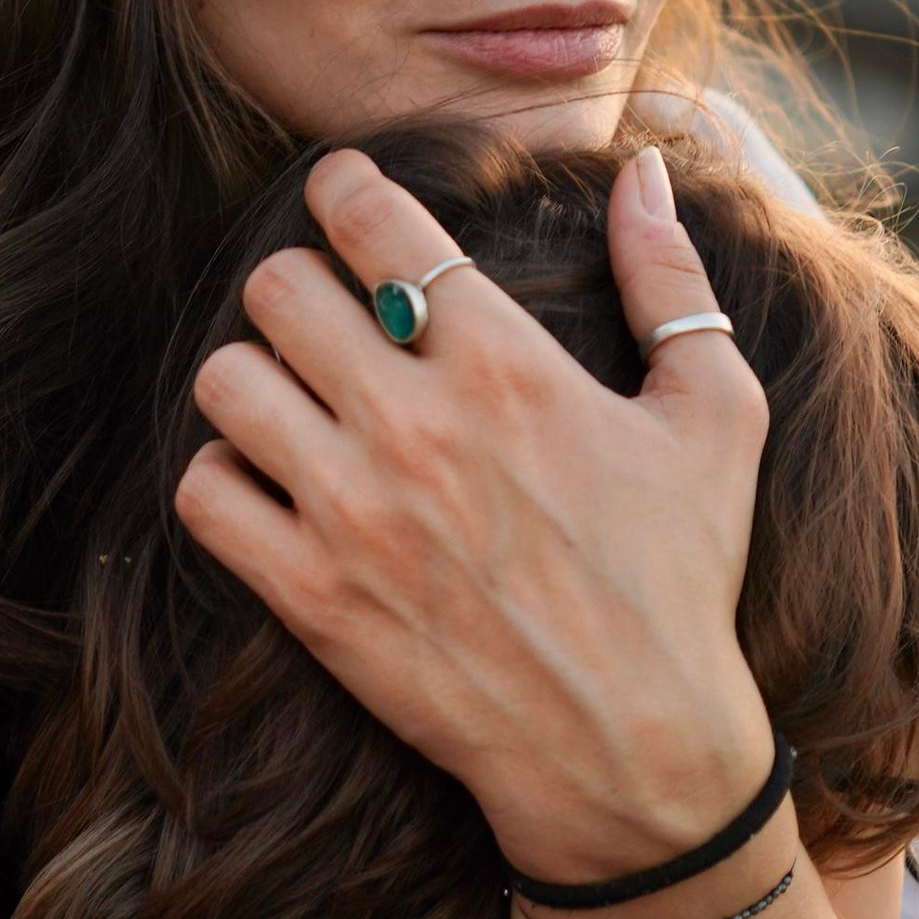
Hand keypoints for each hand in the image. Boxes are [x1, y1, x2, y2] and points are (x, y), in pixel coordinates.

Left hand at [176, 140, 772, 881]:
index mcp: (506, 364)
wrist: (629, 745)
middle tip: (322, 315)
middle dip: (295, 286)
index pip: (371, 221)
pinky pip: (203, 492)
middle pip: (275, 289)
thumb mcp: (715, 416)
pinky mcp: (309, 595)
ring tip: (289, 398)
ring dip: (251, 378)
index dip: (342, 190)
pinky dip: (223, 476)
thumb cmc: (681, 578)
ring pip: (224, 381)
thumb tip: (643, 173)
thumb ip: (672, 283)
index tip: (340, 196)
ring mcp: (352, 513)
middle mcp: (416, 425)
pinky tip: (269, 483)